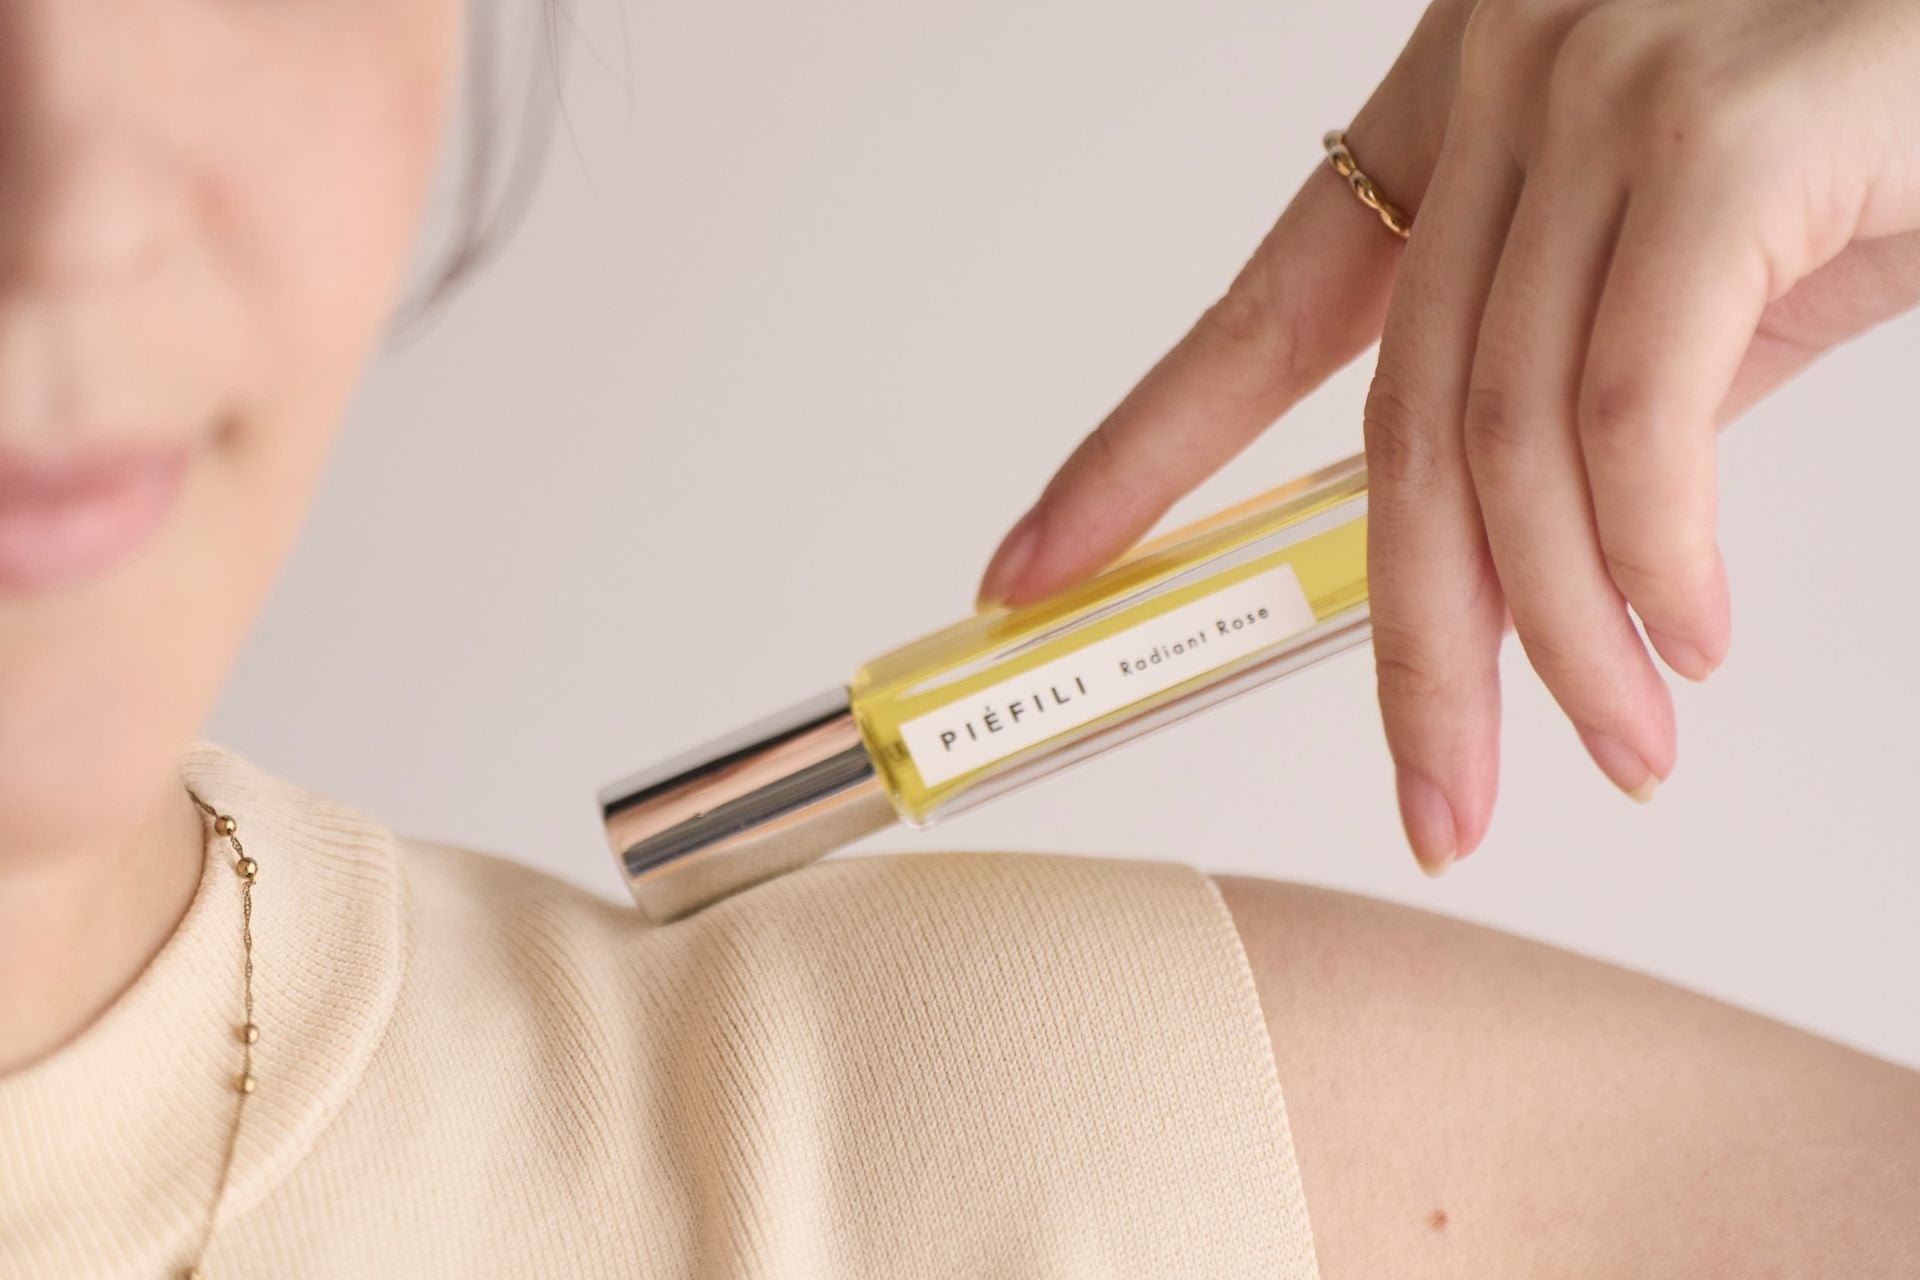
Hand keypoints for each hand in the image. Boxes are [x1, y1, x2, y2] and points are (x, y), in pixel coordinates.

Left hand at [975, 0, 1919, 872]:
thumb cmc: (1903, 117)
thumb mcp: (1731, 264)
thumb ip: (1614, 380)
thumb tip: (1553, 546)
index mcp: (1473, 112)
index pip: (1259, 316)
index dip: (1135, 457)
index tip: (1032, 575)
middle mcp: (1510, 82)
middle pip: (1393, 423)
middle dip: (1411, 646)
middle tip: (1439, 802)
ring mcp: (1599, 96)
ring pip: (1503, 439)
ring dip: (1561, 637)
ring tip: (1622, 742)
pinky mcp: (1718, 137)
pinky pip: (1627, 411)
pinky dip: (1651, 555)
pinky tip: (1688, 638)